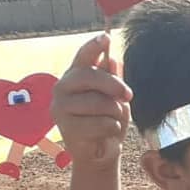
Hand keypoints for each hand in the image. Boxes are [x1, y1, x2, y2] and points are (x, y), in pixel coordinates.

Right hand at [51, 33, 130, 170]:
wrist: (101, 152)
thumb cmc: (107, 120)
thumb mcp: (115, 98)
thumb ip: (113, 78)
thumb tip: (113, 58)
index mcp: (76, 75)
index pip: (83, 56)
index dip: (93, 46)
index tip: (106, 37)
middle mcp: (62, 87)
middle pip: (89, 76)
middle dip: (113, 85)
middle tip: (128, 95)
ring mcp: (61, 107)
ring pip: (98, 102)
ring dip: (114, 113)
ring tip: (112, 120)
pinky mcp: (66, 127)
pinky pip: (100, 123)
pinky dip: (111, 129)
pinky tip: (106, 133)